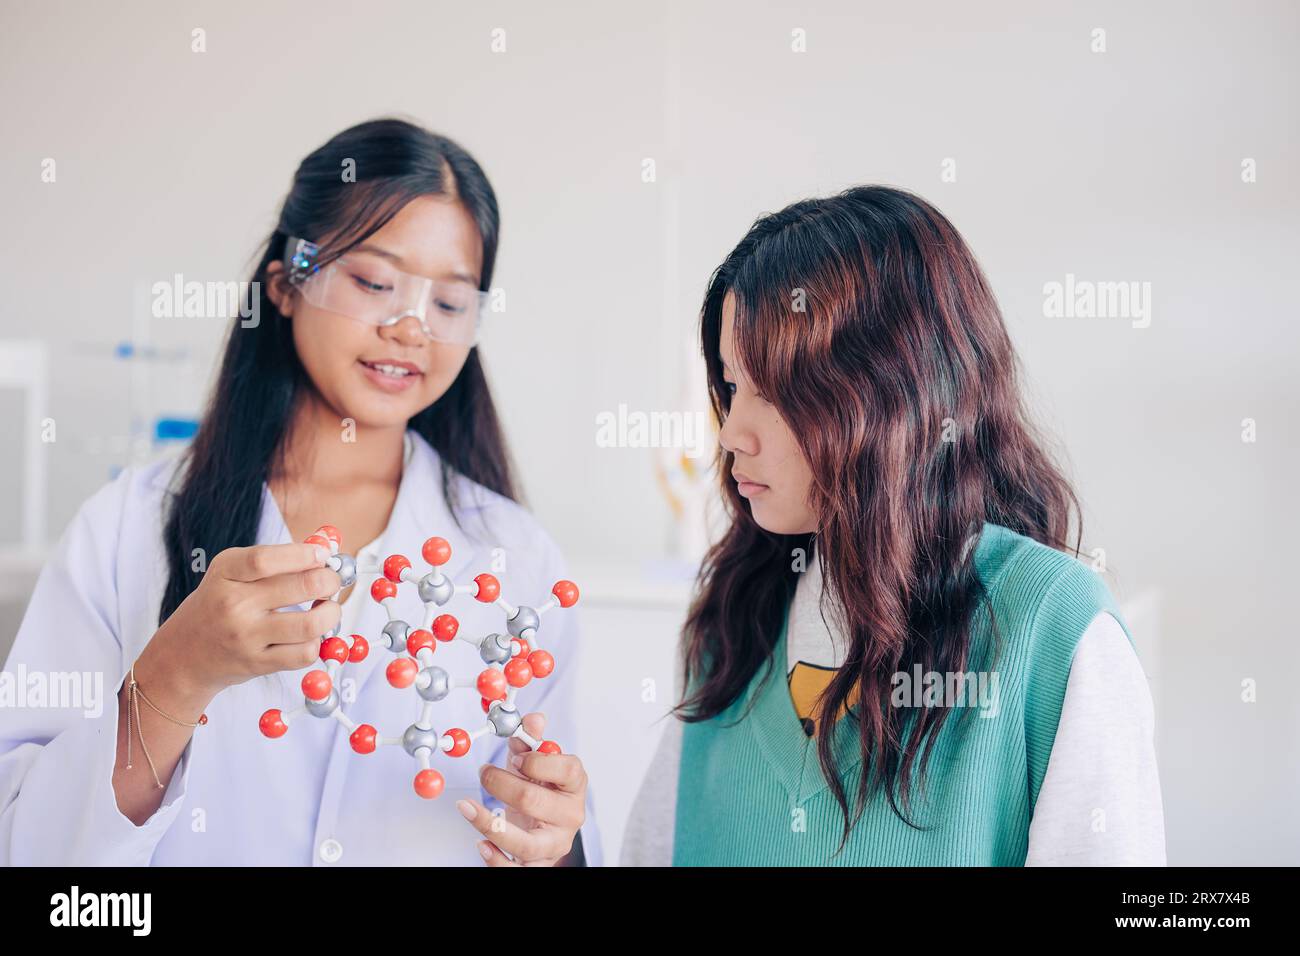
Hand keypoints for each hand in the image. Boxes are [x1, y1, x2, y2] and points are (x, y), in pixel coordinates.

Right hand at [141, 542, 342, 706]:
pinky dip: (317, 641)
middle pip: (301, 586)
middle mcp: (233, 604)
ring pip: (310, 624)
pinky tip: (310, 634)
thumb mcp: (232, 572)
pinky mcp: (258, 663)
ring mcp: (246, 636)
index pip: (267, 559)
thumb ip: (276, 558)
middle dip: (330, 581)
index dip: (304, 554)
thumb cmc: (219, 605)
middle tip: (332, 581)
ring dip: (331, 613)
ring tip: (328, 608)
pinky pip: (304, 653)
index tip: (324, 556)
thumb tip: (326, 546)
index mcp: (226, 572)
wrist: (184, 654)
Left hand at [457, 713, 587, 866]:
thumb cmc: (541, 790)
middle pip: (535, 801)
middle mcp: (570, 816)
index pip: (566, 770)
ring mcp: (555, 844)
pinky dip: (496, 860)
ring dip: (490, 825)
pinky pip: (517, 871)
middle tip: (483, 773)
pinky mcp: (538, 866)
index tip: (515, 756)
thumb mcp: (535, 764)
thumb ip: (530, 740)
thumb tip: (532, 719)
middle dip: (502, 784)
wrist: (543, 826)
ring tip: (467, 807)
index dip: (538, 762)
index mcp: (574, 785)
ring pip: (525, 843)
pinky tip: (480, 844)